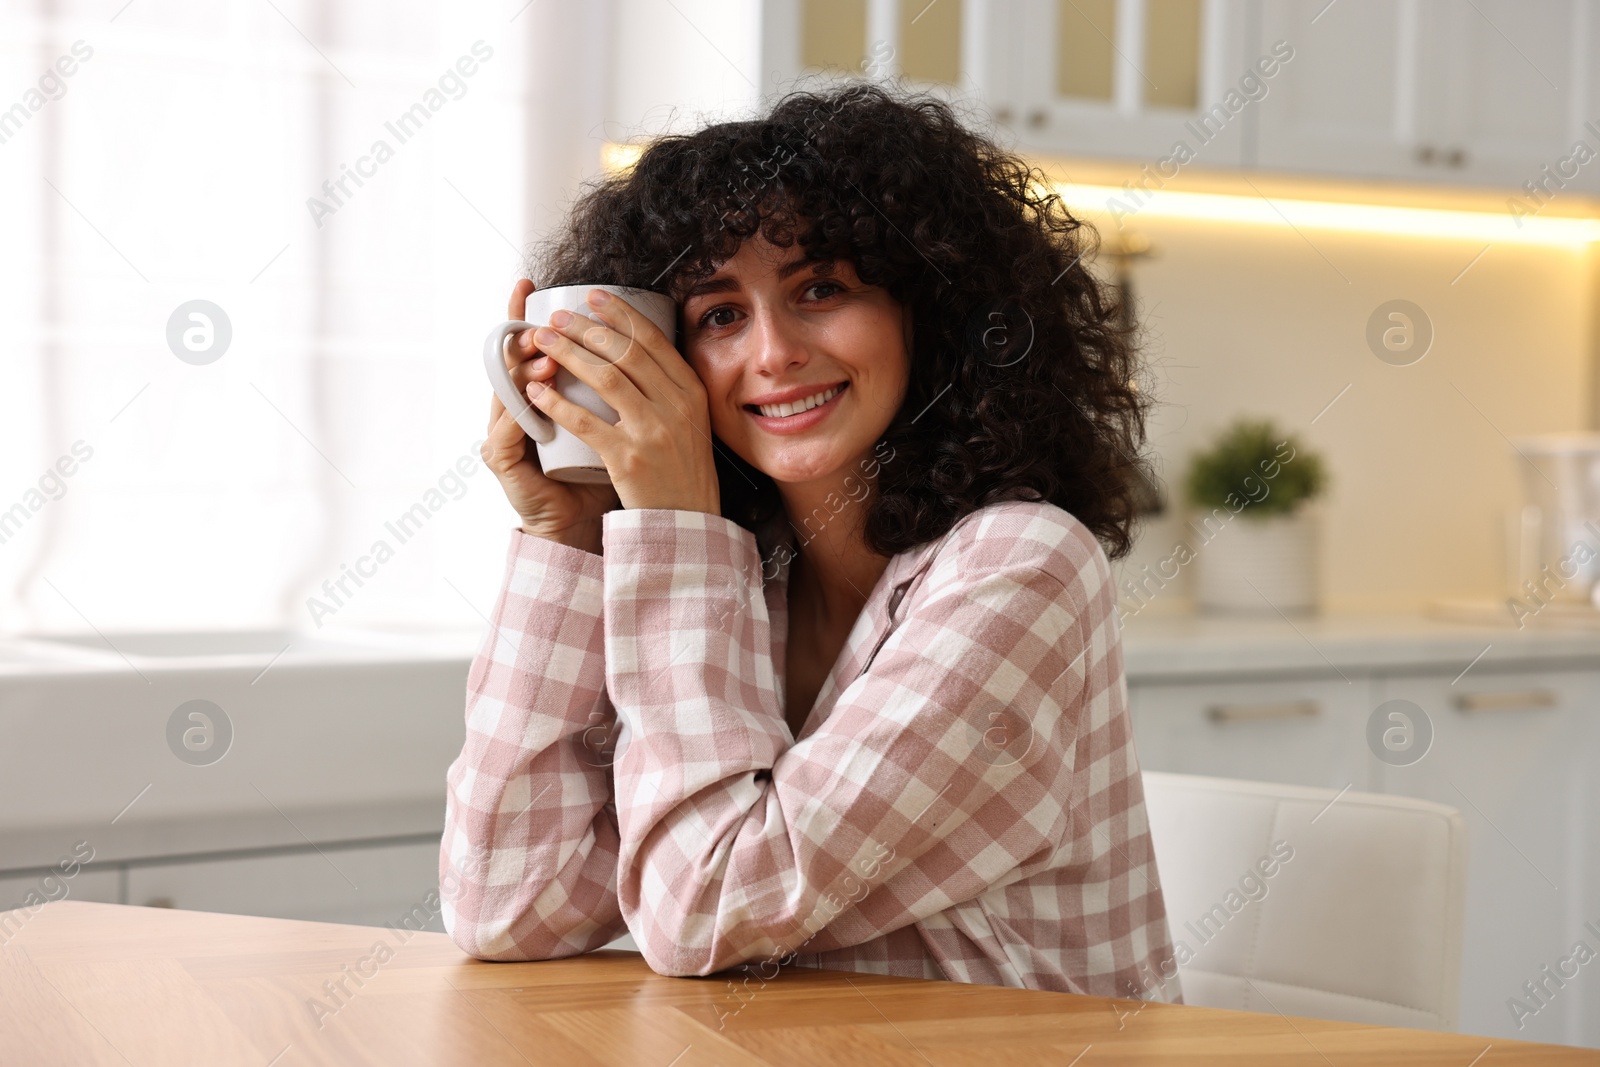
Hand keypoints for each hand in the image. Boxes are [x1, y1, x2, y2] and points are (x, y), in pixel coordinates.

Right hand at [481, 280, 619, 548]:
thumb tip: (643, 344)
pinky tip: (536, 387)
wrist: (580, 525)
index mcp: (538, 398)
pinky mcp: (501, 460)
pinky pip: (509, 427)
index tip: (533, 284)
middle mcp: (515, 410)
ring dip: (527, 363)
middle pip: (512, 359)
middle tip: (545, 307)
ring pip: (506, 386)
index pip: (528, 349)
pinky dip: (524, 405)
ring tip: (547, 345)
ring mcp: (504, 433)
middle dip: (527, 329)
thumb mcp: (612, 425)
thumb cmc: (601, 476)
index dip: (525, 314)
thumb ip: (613, 391)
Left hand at [526, 287, 720, 514]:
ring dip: (568, 354)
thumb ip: (668, 387)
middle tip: (556, 318)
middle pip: (625, 352)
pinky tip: (538, 393)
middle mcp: (675, 407)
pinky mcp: (628, 458)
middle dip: (585, 328)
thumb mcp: (690, 421)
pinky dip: (558, 404)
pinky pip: (585, 422)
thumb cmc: (682, 470)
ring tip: (542, 342)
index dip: (620, 313)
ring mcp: (652, 432)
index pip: (652, 340)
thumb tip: (633, 346)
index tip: (592, 297)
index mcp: (690, 392)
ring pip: (604, 378)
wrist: (685, 522)